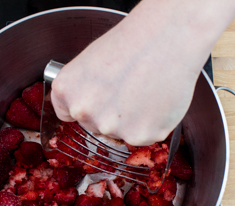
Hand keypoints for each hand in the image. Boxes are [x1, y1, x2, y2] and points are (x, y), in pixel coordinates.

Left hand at [50, 0, 234, 145]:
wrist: (167, 38)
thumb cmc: (133, 43)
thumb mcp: (90, 61)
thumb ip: (83, 90)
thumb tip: (90, 108)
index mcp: (66, 91)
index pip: (68, 115)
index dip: (88, 107)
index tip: (100, 100)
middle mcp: (83, 112)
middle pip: (95, 126)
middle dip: (110, 114)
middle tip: (128, 90)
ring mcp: (110, 127)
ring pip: (120, 133)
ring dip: (132, 121)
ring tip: (144, 91)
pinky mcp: (139, 136)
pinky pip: (144, 137)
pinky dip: (152, 124)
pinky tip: (155, 101)